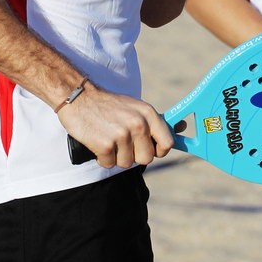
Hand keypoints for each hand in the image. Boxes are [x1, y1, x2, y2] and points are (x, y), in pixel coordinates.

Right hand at [58, 81, 173, 168]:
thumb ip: (156, 121)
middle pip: (147, 158)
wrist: (78, 97)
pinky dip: (103, 158)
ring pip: (127, 163)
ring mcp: (122, 135)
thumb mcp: (136, 107)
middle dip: (135, 155)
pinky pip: (109, 164)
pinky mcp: (105, 145)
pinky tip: (98, 143)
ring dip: (117, 156)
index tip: (150, 148)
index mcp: (148, 114)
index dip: (159, 150)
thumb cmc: (109, 105)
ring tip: (109, 139)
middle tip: (122, 142)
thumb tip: (183, 128)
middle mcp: (138, 124)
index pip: (167, 142)